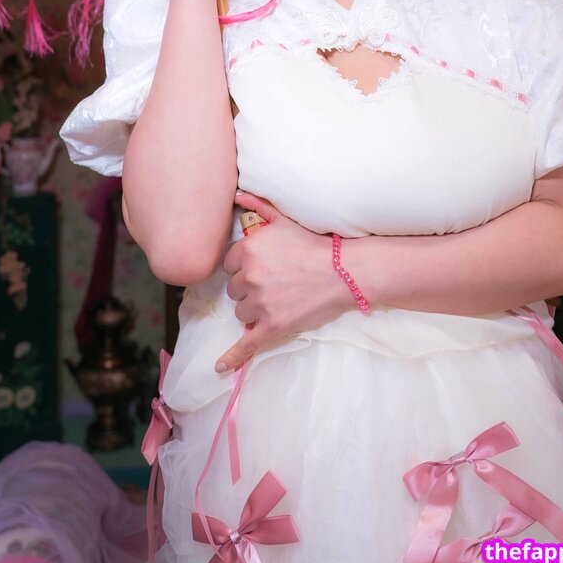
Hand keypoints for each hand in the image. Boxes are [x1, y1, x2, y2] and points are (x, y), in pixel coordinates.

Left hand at [215, 191, 352, 372]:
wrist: (343, 271)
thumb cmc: (314, 244)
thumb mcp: (283, 220)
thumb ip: (257, 206)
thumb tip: (237, 195)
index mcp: (248, 250)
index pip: (229, 265)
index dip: (245, 267)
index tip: (264, 267)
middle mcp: (250, 276)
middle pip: (234, 289)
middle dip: (250, 288)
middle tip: (276, 282)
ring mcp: (260, 303)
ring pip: (241, 311)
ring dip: (254, 309)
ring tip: (280, 299)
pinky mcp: (272, 326)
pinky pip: (247, 344)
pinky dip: (233, 358)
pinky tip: (220, 368)